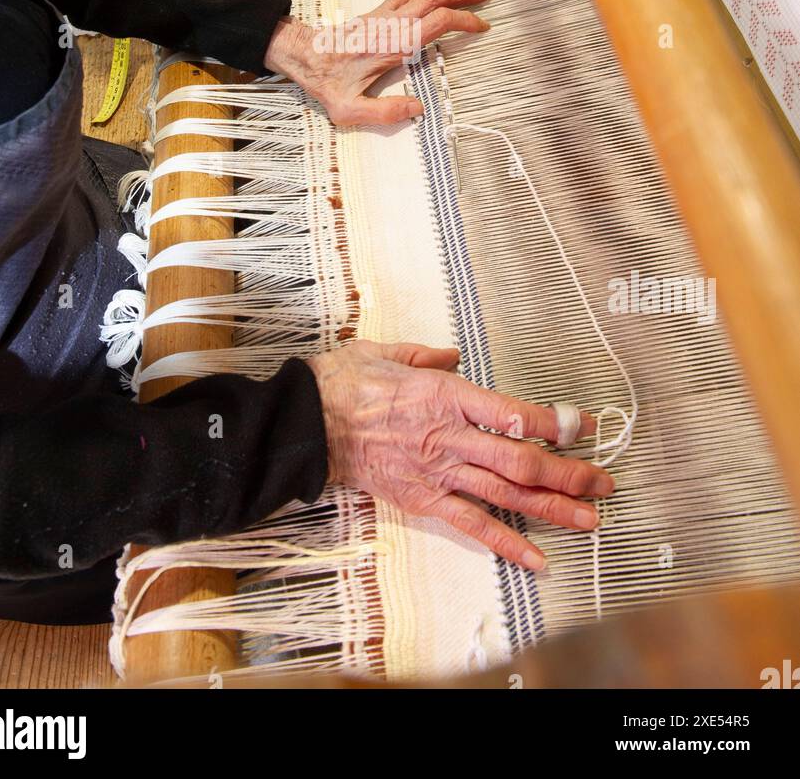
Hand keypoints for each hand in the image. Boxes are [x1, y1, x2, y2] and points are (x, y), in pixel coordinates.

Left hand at [263, 0, 492, 125]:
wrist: (300, 54)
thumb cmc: (323, 82)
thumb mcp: (348, 109)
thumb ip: (384, 112)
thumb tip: (418, 110)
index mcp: (391, 44)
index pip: (437, 22)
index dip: (464, 21)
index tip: (482, 27)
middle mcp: (391, 24)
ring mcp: (383, 15)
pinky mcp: (375, 13)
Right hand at [307, 340, 613, 569]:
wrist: (306, 423)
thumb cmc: (343, 382)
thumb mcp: (388, 350)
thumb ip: (427, 353)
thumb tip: (454, 355)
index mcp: (445, 394)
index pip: (513, 413)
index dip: (553, 423)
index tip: (583, 428)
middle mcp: (449, 436)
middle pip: (521, 461)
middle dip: (568, 473)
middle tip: (604, 482)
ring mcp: (438, 472)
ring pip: (506, 494)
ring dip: (553, 508)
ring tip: (591, 519)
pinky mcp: (423, 500)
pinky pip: (473, 525)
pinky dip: (507, 543)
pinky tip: (538, 558)